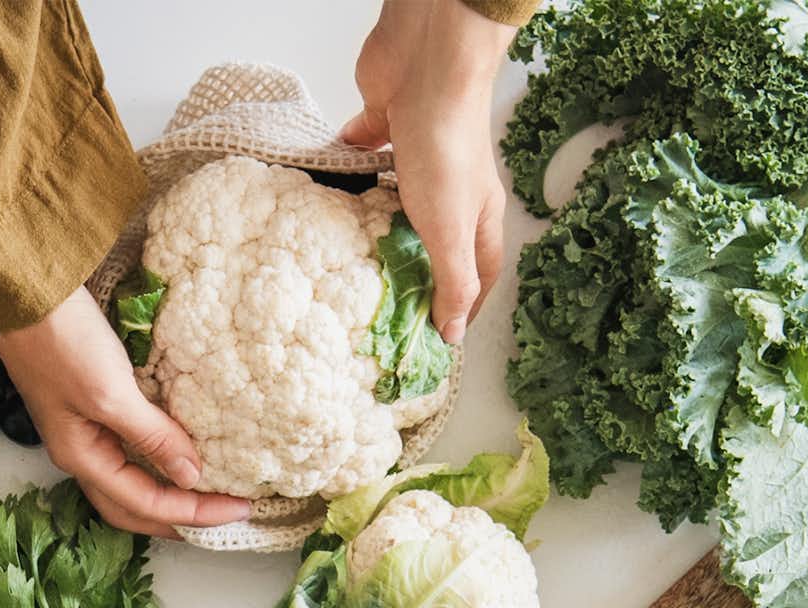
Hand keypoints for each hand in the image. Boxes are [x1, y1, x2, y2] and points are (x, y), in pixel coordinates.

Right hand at [0, 288, 248, 538]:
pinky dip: (157, 456)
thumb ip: (152, 437)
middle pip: (132, 505)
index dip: (193, 512)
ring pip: (130, 478)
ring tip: (206, 492)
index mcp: (82, 457)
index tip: (239, 507)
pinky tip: (179, 448)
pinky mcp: (90, 403)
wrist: (24, 291)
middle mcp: (81, 451)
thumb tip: (190, 476)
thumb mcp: (111, 393)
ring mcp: (83, 428)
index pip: (145, 504)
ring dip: (166, 490)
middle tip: (224, 515)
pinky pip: (129, 445)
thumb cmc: (61, 341)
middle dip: (177, 517)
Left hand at [338, 0, 514, 343]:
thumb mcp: (451, 230)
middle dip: (415, 275)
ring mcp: (420, 158)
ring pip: (399, 204)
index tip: (437, 341)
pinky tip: (327, 195)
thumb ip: (452, 281)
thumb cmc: (446, 147)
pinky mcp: (389, 129)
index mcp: (478, 215)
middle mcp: (453, 190)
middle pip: (437, 242)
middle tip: (381, 310)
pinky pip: (368, 159)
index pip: (479, 274)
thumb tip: (452, 335)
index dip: (463, 308)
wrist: (426, 66)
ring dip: (378, 230)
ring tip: (346, 263)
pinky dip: (351, 176)